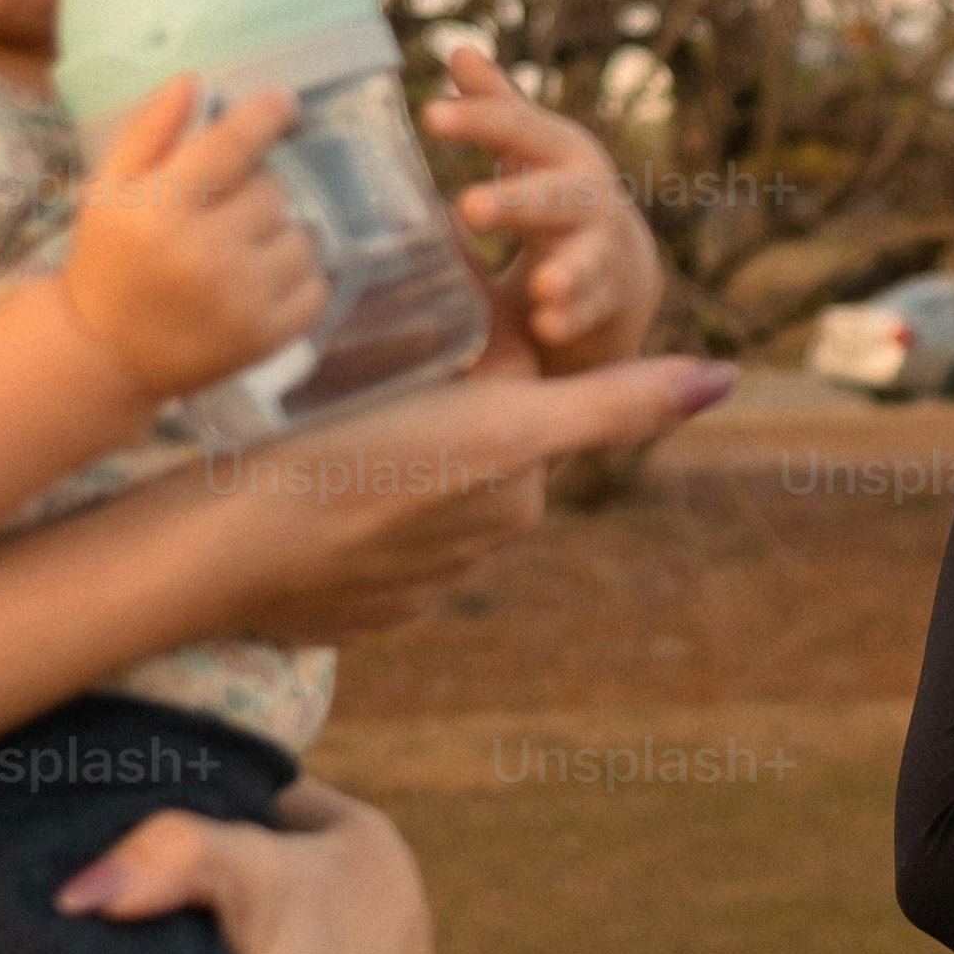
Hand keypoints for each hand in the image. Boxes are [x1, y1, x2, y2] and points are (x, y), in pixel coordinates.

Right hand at [62, 77, 323, 398]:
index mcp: (161, 210)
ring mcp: (241, 301)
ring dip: (280, 234)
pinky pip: (314, 287)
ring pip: (301, 237)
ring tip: (243, 247)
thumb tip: (194, 80)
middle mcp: (205, 254)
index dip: (264, 117)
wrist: (104, 354)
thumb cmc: (107, 261)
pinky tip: (264, 279)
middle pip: (272, 192)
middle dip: (257, 191)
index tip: (284, 102)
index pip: (230, 147)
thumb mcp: (109, 189)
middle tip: (227, 209)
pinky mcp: (265, 338)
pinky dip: (300, 278)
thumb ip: (150, 131)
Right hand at [199, 317, 736, 640]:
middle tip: (361, 380)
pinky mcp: (352, 609)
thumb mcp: (497, 419)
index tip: (413, 344)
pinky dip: (341, 513)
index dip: (467, 358)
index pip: (509, 401)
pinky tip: (306, 490)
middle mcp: (477, 551)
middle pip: (463, 444)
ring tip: (325, 433)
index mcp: (515, 496)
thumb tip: (723, 378)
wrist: (229, 552)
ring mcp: (410, 586)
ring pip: (408, 488)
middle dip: (429, 411)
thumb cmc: (362, 465)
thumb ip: (610, 403)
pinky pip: (359, 540)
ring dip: (382, 462)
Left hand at [419, 40, 666, 371]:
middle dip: (515, 202)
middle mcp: (587, 197)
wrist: (620, 269)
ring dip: (564, 273)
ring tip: (541, 287)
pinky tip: (548, 327)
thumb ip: (496, 107)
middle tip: (469, 207)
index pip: (517, 129)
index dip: (475, 120)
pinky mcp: (607, 300)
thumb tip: (456, 47)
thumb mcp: (531, 151)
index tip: (428, 116)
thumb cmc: (557, 197)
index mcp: (560, 154)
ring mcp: (602, 250)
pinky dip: (571, 318)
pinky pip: (591, 311)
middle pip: (554, 195)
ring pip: (585, 259)